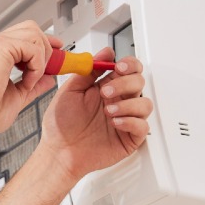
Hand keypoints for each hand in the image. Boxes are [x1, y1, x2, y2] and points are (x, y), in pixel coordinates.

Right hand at [0, 20, 60, 137]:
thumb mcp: (16, 98)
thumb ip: (33, 86)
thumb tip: (47, 80)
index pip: (26, 38)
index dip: (44, 44)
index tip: (56, 55)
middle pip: (32, 29)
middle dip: (47, 47)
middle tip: (51, 68)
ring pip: (35, 33)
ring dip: (42, 57)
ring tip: (33, 78)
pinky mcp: (1, 46)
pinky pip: (33, 47)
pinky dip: (37, 66)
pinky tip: (27, 81)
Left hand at [39, 47, 152, 180]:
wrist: (58, 152)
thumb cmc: (61, 126)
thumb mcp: (69, 91)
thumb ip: (87, 71)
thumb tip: (105, 52)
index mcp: (106, 88)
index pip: (129, 69)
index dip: (129, 64)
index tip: (118, 67)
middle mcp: (118, 102)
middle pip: (139, 82)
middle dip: (125, 83)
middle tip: (105, 92)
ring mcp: (125, 119)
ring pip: (145, 104)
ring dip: (128, 104)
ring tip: (108, 111)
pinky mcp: (129, 138)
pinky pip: (143, 126)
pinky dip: (131, 122)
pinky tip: (115, 122)